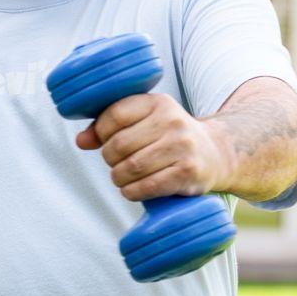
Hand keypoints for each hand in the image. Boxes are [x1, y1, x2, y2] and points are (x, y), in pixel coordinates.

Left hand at [77, 93, 232, 200]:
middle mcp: (172, 122)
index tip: (106, 142)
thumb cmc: (170, 137)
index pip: (113, 116)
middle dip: (110, 159)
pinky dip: (132, 192)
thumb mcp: (146, 121)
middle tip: (117, 164)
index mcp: (159, 103)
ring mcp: (182, 148)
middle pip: (118, 145)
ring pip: (130, 168)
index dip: (101, 133)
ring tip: (124, 178)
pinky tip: (133, 189)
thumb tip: (81, 141)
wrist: (215, 154)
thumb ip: (111, 127)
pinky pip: (147, 187)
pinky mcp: (188, 173)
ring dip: (119, 178)